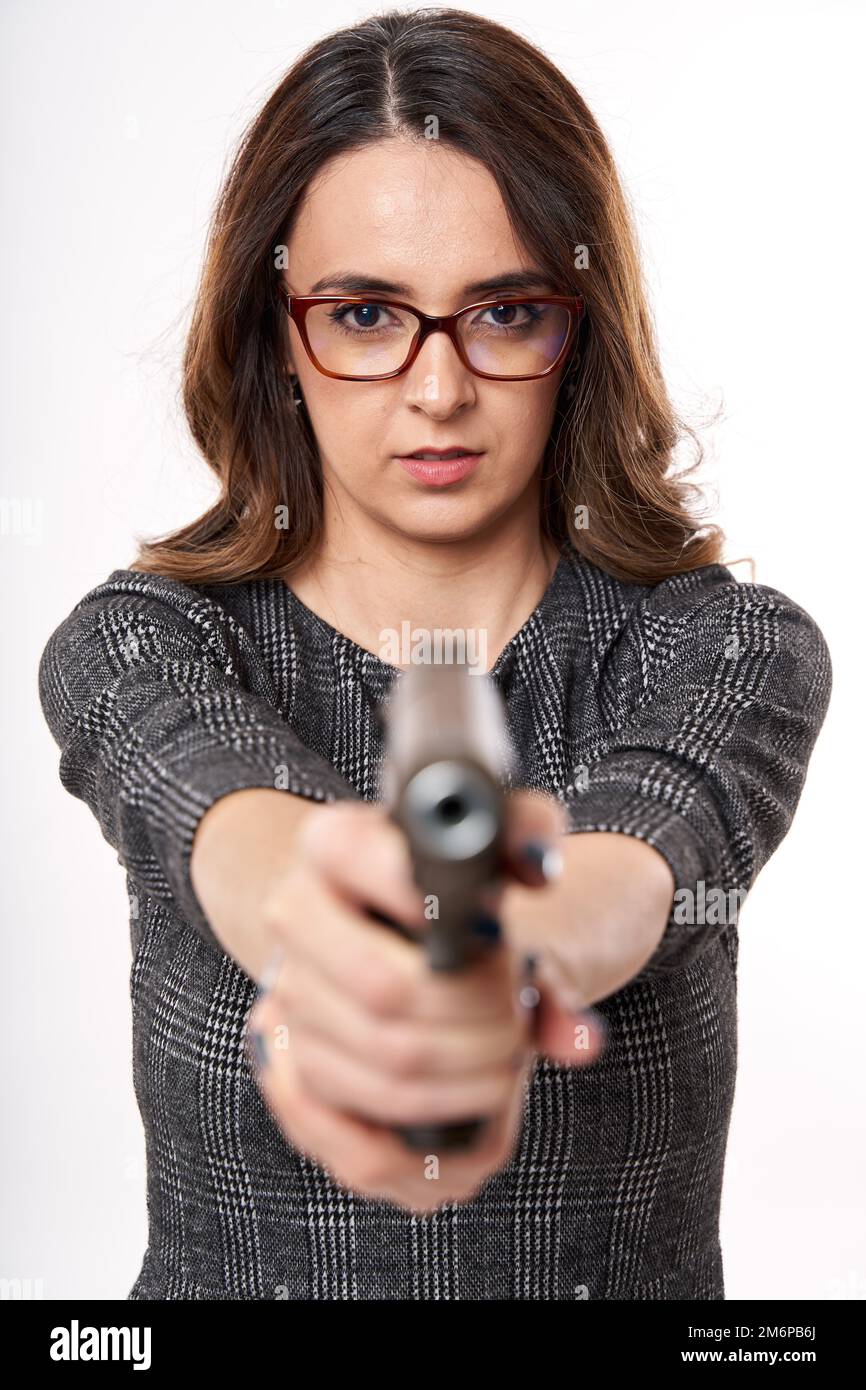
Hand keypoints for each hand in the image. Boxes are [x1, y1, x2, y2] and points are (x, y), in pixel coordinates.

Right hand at [246, 796, 603, 1212]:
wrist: (400, 938)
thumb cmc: (459, 900)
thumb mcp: (499, 864)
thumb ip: (532, 860)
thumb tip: (548, 916)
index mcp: (332, 846)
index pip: (357, 859)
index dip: (431, 903)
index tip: (494, 935)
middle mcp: (293, 919)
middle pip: (386, 990)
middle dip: (477, 1015)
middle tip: (517, 1016)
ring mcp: (286, 1001)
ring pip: (385, 1066)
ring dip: (469, 1075)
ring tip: (508, 1057)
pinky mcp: (290, 1076)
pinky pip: (355, 1140)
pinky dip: (429, 1137)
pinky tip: (474, 1109)